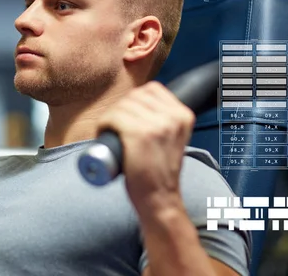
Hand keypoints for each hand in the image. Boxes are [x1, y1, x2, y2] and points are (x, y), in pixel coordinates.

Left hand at [96, 81, 194, 211]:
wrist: (160, 198)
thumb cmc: (159, 171)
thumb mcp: (171, 138)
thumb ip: (165, 119)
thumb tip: (139, 103)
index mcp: (183, 115)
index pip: (152, 89)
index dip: (135, 100)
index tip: (128, 116)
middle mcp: (173, 117)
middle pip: (135, 96)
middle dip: (121, 108)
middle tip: (115, 127)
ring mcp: (157, 125)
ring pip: (122, 106)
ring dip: (110, 117)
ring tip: (110, 133)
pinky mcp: (139, 135)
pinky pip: (114, 117)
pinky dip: (104, 123)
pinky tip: (104, 133)